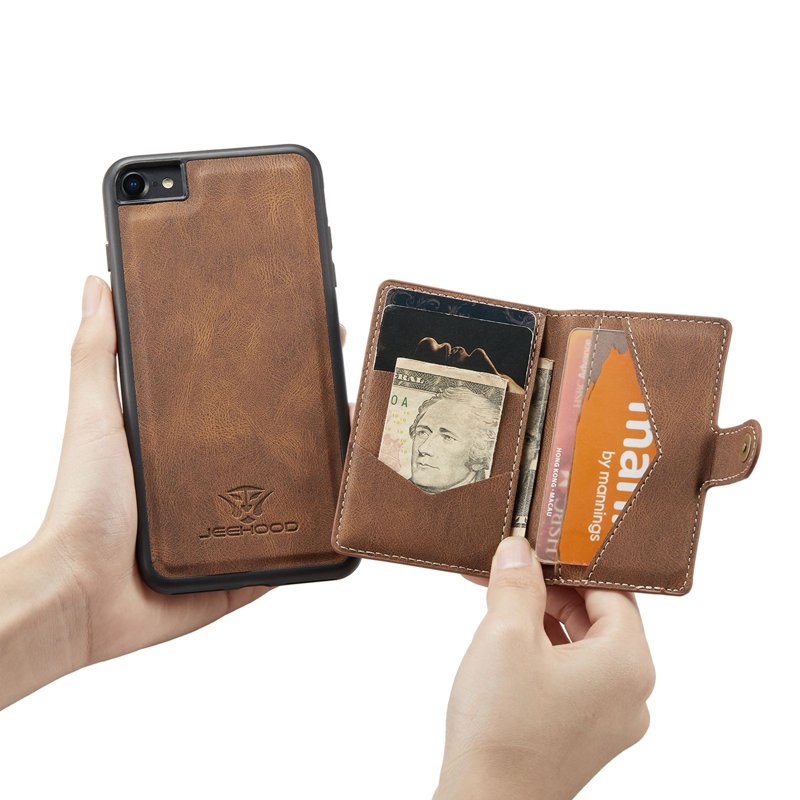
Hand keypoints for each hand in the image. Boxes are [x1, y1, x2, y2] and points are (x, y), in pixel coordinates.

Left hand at [3, 275, 345, 708]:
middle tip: (348, 392)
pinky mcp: (242, 573)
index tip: (307, 340)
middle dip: (313, 420)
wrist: (81, 596)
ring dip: (325, 475)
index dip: (274, 372)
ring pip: (292, 498)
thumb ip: (97, 354)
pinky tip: (345, 511)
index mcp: (185, 446)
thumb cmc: (82, 505)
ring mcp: (231, 531)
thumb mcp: (94, 416)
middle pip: (274, 445)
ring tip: (358, 444)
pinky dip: (316, 540)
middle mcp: (211, 485)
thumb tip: (96, 283)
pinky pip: (290, 557)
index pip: (240, 398)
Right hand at [434, 536, 654, 799]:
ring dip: (541, 617)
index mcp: (628, 664)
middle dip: (549, 587)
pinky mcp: (583, 733)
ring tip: (499, 600)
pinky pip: (571, 674)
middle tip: (511, 567)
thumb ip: (518, 582)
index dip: (573, 560)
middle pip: (596, 615)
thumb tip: (520, 549)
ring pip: (580, 645)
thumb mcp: (506, 634)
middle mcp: (630, 693)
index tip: (542, 541)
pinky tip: (506, 639)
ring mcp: (608, 718)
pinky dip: (541, 649)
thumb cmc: (503, 731)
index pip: (611, 588)